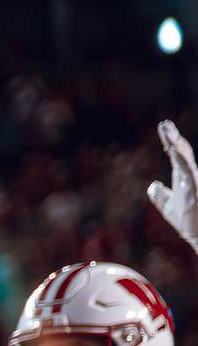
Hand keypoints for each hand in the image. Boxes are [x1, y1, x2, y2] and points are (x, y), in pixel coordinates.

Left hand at [150, 120, 197, 254]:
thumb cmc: (187, 221)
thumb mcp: (167, 207)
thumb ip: (160, 195)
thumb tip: (153, 185)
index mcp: (184, 177)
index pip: (177, 154)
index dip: (170, 140)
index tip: (163, 127)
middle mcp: (191, 176)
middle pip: (182, 152)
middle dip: (173, 137)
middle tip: (164, 124)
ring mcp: (195, 182)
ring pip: (185, 160)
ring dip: (177, 145)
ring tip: (168, 133)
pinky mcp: (195, 191)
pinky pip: (188, 173)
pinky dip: (181, 163)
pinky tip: (174, 153)